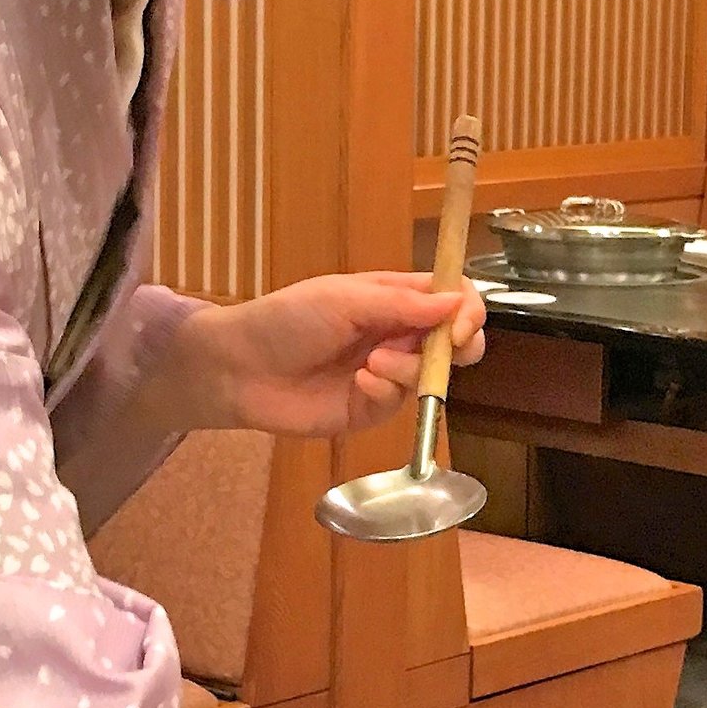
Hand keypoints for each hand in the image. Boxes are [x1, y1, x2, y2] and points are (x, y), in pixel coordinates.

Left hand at [164, 273, 485, 437]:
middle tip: (444, 348)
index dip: (467, 310)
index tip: (460, 323)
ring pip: (431, 375)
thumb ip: (402, 304)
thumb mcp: (345, 299)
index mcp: (394, 298)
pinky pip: (399, 402)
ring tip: (371, 364)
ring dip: (409, 368)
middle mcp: (397, 335)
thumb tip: (457, 303)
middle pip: (457, 342)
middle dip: (457, 346)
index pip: (452, 298)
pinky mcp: (370, 409)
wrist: (239, 367)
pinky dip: (385, 391)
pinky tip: (359, 382)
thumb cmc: (287, 319)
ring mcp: (387, 374)